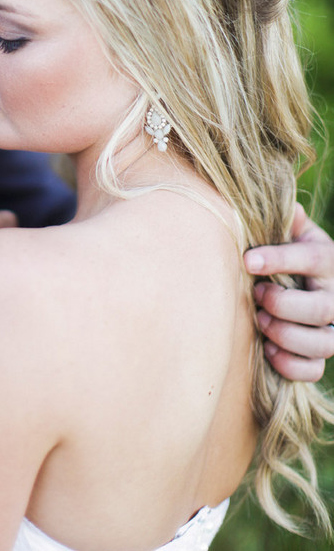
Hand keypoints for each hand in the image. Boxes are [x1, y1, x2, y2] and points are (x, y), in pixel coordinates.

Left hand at [244, 204, 333, 381]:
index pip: (312, 259)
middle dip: (282, 304)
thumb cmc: (290, 251)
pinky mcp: (320, 354)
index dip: (281, 260)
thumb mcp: (293, 232)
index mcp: (328, 260)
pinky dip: (289, 364)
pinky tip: (268, 350)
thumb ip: (287, 221)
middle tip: (256, 294)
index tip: (248, 260)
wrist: (305, 281)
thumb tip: (282, 205)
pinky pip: (313, 369)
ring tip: (259, 319)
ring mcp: (332, 329)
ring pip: (321, 344)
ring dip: (285, 335)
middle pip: (320, 309)